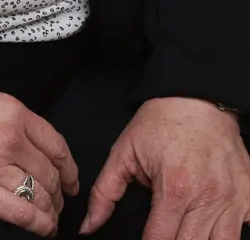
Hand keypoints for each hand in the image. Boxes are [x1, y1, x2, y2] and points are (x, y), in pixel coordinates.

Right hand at [0, 78, 79, 234]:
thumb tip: (12, 130)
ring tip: (49, 220)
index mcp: (7, 108)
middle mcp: (7, 135)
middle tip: (59, 203)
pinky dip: (37, 225)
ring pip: (40, 194)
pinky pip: (20, 213)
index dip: (68, 166)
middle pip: (50, 172)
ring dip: (50, 211)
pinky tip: (41, 230)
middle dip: (60, 192)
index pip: (55, 142)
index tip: (70, 178)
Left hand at [82, 97, 249, 239]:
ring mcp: (233, 200)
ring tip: (183, 235)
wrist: (197, 95)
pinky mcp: (249, 196)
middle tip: (162, 234)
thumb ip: (104, 192)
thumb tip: (89, 227)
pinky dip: (227, 235)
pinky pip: (243, 232)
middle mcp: (208, 198)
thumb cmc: (161, 122)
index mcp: (174, 189)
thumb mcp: (124, 151)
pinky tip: (211, 228)